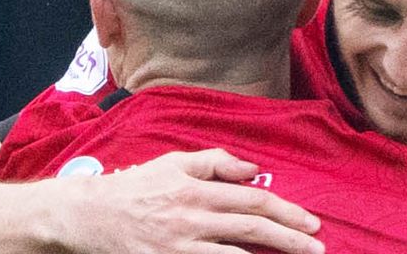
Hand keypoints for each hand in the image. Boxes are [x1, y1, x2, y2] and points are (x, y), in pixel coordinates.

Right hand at [61, 149, 324, 253]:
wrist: (87, 215)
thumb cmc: (135, 186)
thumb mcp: (174, 161)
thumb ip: (215, 161)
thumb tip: (253, 170)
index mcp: (197, 189)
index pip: (253, 200)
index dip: (287, 211)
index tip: (311, 222)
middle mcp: (192, 217)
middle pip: (252, 229)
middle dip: (291, 239)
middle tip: (318, 247)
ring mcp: (179, 246)